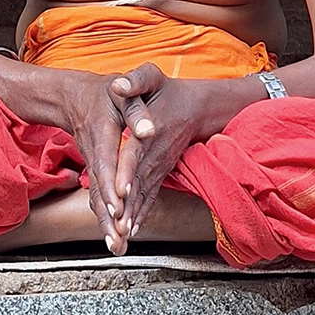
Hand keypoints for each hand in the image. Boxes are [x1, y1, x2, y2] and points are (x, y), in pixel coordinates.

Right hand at [52, 72, 135, 252]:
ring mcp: (92, 164)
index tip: (119, 202)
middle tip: (116, 238)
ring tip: (116, 247)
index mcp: (103, 131)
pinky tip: (115, 238)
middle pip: (98, 186)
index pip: (105, 160)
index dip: (110, 182)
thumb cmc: (107, 92)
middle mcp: (94, 152)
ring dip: (105, 223)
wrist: (74, 97)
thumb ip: (136, 109)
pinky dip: (105, 218)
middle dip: (107, 213)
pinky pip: (98, 197)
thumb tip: (149, 131)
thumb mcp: (122, 90)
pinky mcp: (95, 172)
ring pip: (96, 196)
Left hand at [107, 64, 236, 239]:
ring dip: (132, 216)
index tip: (120, 191)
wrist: (199, 107)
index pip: (135, 153)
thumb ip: (135, 80)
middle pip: (138, 182)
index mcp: (150, 131)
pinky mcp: (161, 172)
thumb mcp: (153, 77)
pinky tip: (131, 231)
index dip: (127, 171)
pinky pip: (150, 196)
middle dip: (126, 205)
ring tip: (120, 237)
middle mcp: (155, 153)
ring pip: (144, 194)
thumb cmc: (169, 91)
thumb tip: (117, 84)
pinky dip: (140, 214)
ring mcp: (159, 165)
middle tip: (115, 227)